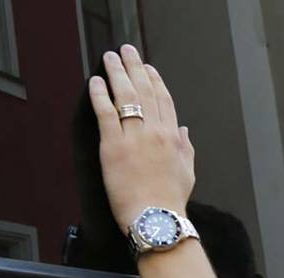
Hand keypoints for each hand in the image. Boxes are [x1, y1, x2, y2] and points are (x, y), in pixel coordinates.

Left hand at [88, 45, 194, 230]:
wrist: (157, 219)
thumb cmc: (171, 202)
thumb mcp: (187, 173)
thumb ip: (186, 149)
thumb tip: (185, 131)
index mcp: (173, 138)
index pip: (164, 101)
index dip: (155, 81)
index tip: (148, 68)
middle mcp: (156, 133)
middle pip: (145, 92)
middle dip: (135, 68)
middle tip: (126, 51)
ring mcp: (135, 138)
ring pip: (126, 97)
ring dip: (117, 73)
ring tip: (110, 58)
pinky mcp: (114, 147)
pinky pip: (106, 113)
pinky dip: (101, 95)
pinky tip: (96, 82)